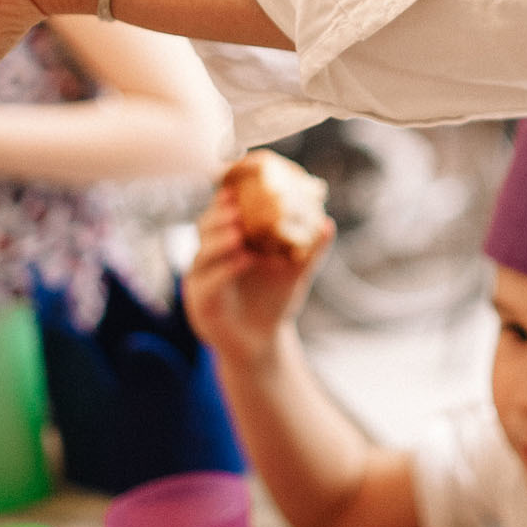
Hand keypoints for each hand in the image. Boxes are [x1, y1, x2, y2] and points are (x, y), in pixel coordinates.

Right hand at [181, 186, 334, 368]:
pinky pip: (207, 283)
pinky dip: (224, 271)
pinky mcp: (199, 302)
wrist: (263, 343)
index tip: (238, 183)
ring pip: (202, 253)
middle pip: (205, 227)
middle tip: (237, 209)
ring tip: (240, 234)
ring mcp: (200, 279)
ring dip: (219, 241)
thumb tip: (327, 223)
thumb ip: (310, 250)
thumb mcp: (296, 273)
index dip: (226, 195)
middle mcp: (210, 256)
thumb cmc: (274, 302)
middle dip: (219, 216)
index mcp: (229, 240)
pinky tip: (243, 261)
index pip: (221, 211)